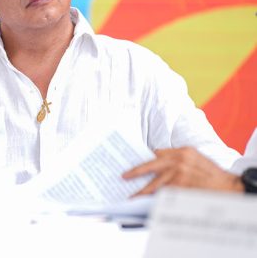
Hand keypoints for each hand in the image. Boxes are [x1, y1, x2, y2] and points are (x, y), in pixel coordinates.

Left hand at [122, 147, 243, 195]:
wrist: (228, 186)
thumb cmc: (212, 173)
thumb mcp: (196, 157)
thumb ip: (178, 157)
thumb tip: (158, 157)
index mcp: (181, 151)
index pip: (157, 153)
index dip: (146, 159)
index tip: (134, 163)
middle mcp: (178, 160)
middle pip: (150, 165)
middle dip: (136, 171)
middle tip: (124, 176)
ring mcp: (178, 174)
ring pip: (154, 183)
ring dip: (143, 190)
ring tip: (133, 196)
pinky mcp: (181, 188)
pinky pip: (164, 194)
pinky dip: (155, 198)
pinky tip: (147, 202)